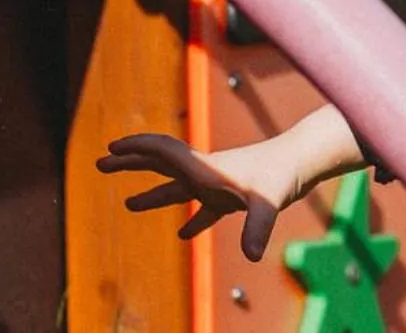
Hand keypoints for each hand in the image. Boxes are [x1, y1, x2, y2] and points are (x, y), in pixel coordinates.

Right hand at [96, 134, 299, 259]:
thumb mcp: (268, 203)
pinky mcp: (234, 198)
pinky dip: (191, 220)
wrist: (304, 163)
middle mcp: (206, 173)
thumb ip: (257, 228)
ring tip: (128, 205)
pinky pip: (205, 210)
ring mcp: (219, 185)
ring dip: (152, 195)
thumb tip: (252, 255)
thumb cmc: (284, 175)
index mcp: (204, 169)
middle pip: (160, 165)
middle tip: (101, 163)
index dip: (135, 148)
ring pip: (178, 189)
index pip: (162, 151)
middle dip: (130, 164)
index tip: (110, 148)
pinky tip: (182, 235)